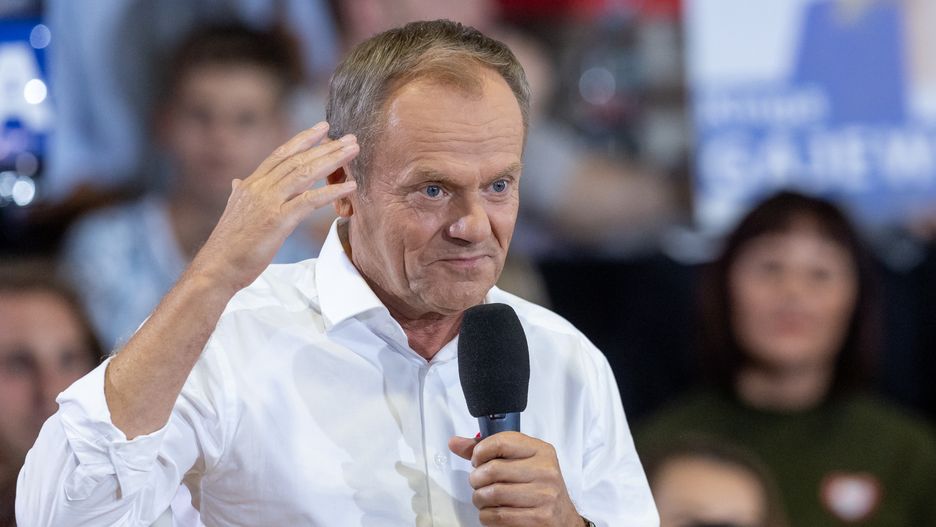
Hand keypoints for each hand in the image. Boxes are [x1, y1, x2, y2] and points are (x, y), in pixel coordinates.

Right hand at [190, 122, 357, 292]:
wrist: (216, 267)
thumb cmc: (228, 245)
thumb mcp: (234, 212)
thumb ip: (239, 193)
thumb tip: (237, 181)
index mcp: (250, 184)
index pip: (280, 154)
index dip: (303, 140)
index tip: (322, 128)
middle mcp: (259, 188)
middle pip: (297, 160)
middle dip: (325, 146)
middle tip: (349, 138)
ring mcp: (268, 203)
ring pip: (304, 174)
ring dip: (332, 160)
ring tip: (353, 151)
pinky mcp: (277, 221)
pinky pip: (309, 201)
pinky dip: (331, 192)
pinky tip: (350, 187)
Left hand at [449, 432, 582, 526]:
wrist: (562, 518)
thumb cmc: (538, 487)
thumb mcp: (520, 462)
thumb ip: (489, 451)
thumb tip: (455, 443)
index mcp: (541, 451)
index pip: (501, 442)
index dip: (480, 452)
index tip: (477, 460)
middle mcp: (546, 471)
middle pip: (493, 469)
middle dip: (476, 479)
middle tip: (478, 483)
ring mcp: (544, 495)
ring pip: (492, 494)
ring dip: (479, 498)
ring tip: (483, 498)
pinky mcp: (539, 518)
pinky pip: (498, 515)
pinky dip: (486, 516)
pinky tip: (491, 512)